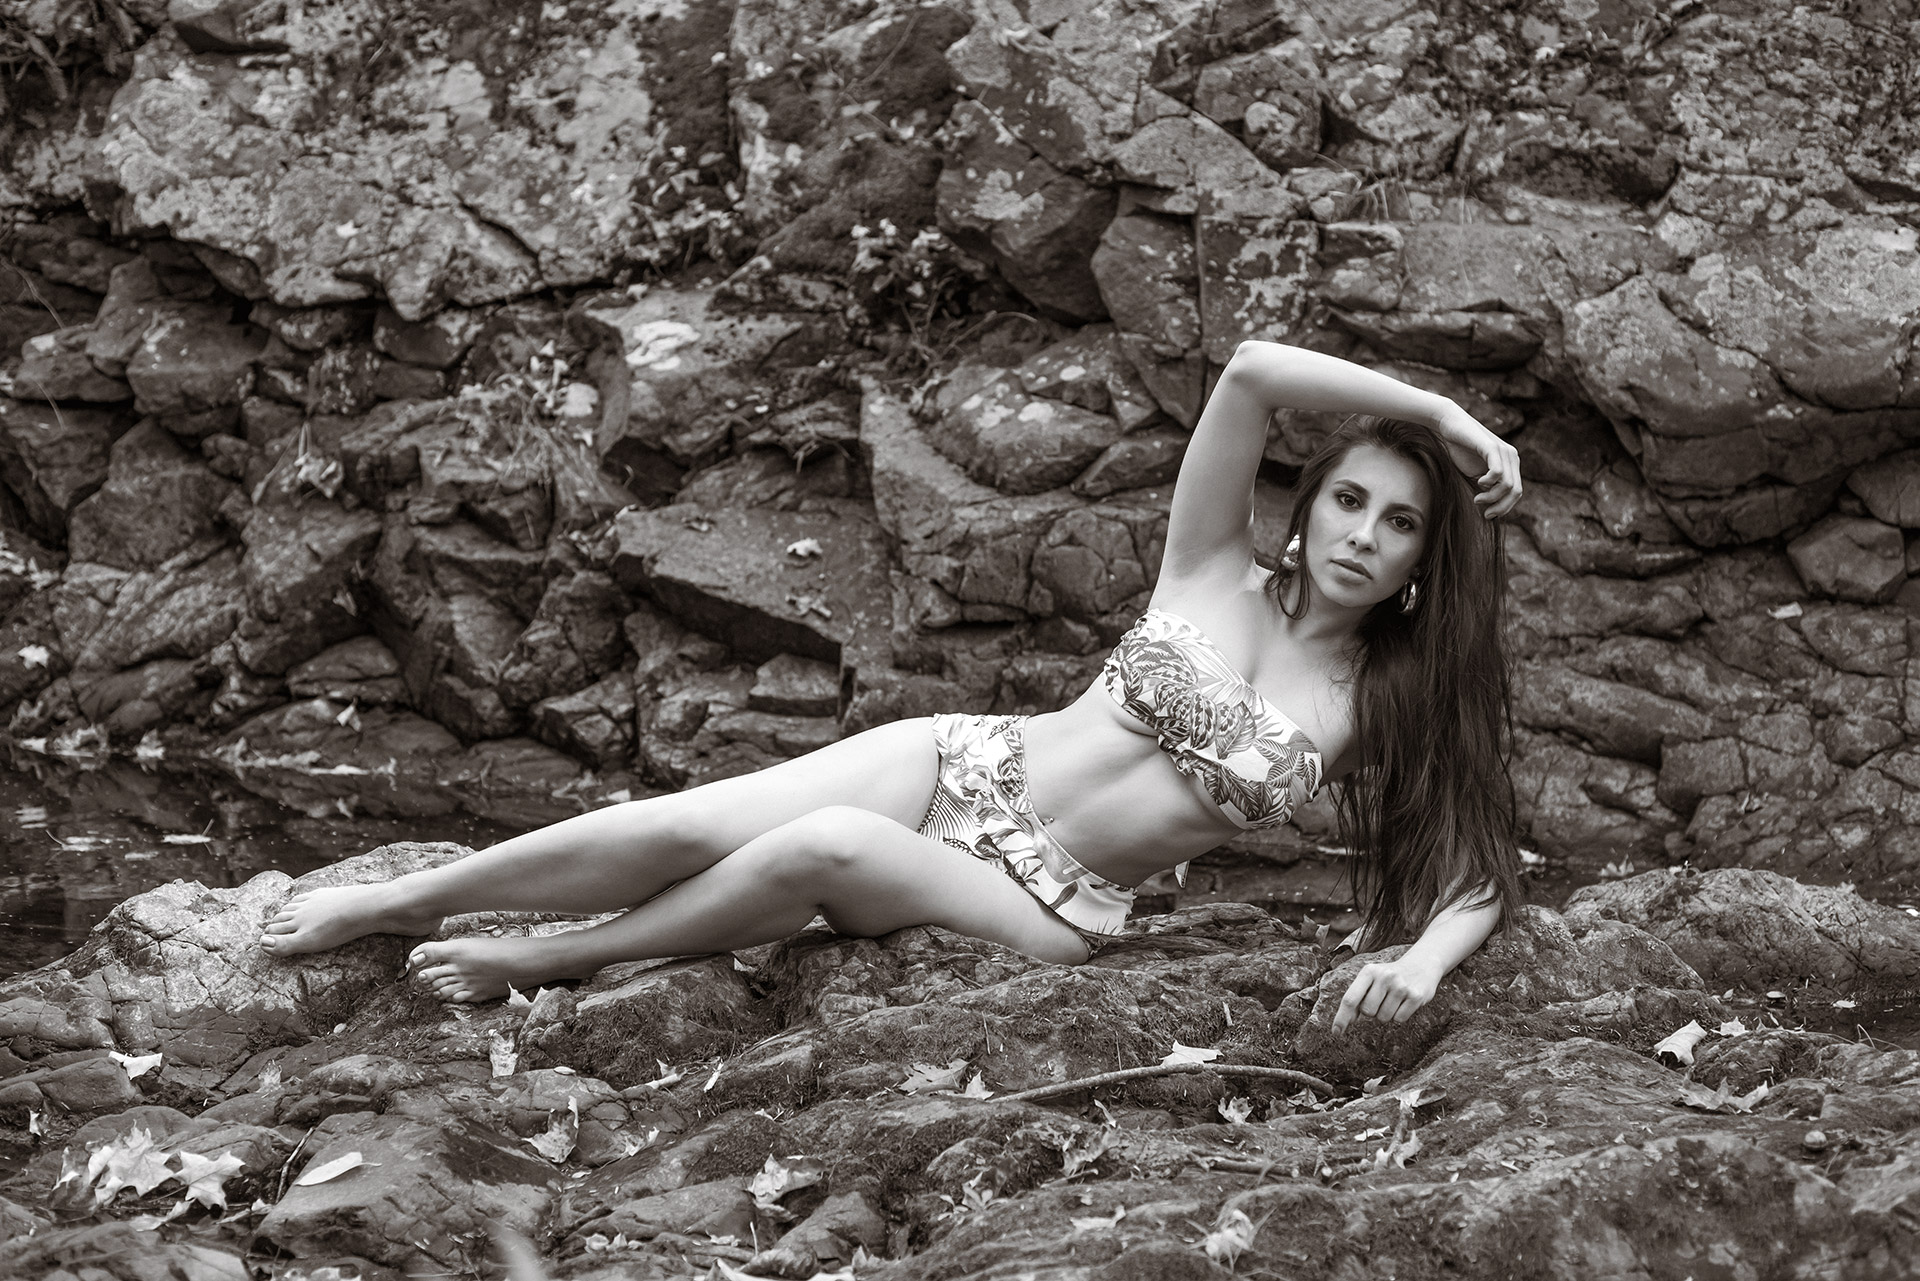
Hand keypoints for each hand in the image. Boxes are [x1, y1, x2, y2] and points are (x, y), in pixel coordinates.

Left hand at [1331, 957, 1440, 1033]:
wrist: (1422, 964)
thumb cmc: (1390, 976)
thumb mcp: (1372, 979)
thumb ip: (1358, 997)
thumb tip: (1348, 1021)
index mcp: (1369, 971)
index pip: (1350, 999)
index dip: (1341, 1018)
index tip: (1336, 1032)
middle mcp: (1384, 977)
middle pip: (1367, 1012)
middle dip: (1372, 1012)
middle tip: (1382, 999)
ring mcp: (1401, 986)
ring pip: (1383, 1018)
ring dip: (1386, 1014)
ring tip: (1394, 999)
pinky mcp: (1416, 996)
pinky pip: (1399, 1019)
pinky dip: (1399, 1015)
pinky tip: (1405, 1002)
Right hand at [1431, 401, 1521, 519]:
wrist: (1450, 425)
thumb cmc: (1461, 449)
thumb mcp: (1476, 473)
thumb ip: (1487, 487)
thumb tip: (1492, 511)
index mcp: (1510, 464)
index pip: (1516, 492)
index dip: (1505, 507)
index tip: (1487, 514)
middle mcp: (1512, 457)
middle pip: (1516, 491)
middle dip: (1501, 507)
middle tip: (1484, 512)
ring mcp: (1503, 451)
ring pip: (1508, 485)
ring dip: (1492, 497)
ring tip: (1477, 499)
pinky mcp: (1491, 447)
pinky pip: (1498, 472)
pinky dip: (1488, 483)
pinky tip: (1478, 482)